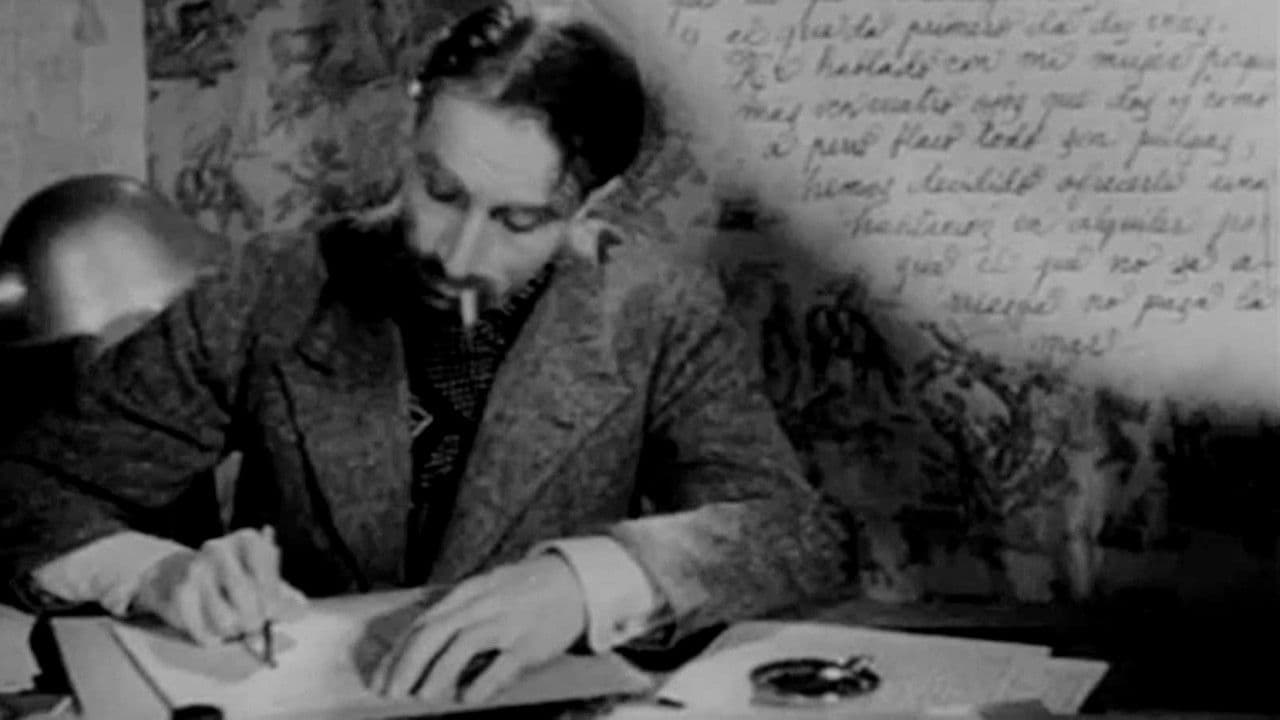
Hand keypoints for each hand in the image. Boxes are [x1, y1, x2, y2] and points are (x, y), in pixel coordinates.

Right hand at [131, 527, 308, 644]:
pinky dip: (212, 637)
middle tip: (254, 622)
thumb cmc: (234, 576)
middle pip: (248, 601)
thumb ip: (287, 595)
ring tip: (232, 620)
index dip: (276, 604)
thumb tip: (301, 610)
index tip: (274, 614)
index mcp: (248, 540)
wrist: (178, 571)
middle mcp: (219, 549)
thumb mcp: (263, 577)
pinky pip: (204, 632)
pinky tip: (212, 625)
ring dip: (233, 630)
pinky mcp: (178, 594)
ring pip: (226, 621)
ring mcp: (195, 571)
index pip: (269, 580)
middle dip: (255, 620)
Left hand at [372, 554, 586, 703]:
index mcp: (470, 591)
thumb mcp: (488, 590)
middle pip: (436, 631)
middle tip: (392, 692)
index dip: (399, 651)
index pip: (424, 621)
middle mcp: (485, 604)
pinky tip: (468, 698)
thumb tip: (420, 645)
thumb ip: (458, 612)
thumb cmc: (526, 591)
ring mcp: (508, 622)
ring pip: (464, 643)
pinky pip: (503, 665)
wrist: (576, 581)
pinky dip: (482, 683)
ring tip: (423, 696)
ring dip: (438, 672)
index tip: (381, 676)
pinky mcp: (531, 642)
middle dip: (409, 663)